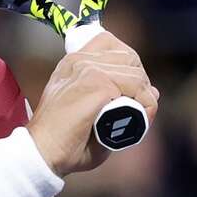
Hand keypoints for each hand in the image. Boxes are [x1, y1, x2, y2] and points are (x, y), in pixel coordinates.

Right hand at [27, 31, 158, 176]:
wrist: (42, 153)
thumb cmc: (65, 141)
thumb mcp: (89, 111)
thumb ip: (117, 98)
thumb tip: (154, 91)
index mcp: (73, 63)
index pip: (110, 43)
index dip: (127, 64)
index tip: (127, 90)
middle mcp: (80, 60)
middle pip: (130, 57)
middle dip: (139, 83)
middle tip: (133, 109)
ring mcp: (89, 70)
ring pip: (136, 74)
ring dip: (143, 99)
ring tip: (132, 121)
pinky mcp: (97, 84)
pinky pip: (137, 88)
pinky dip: (144, 108)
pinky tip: (134, 124)